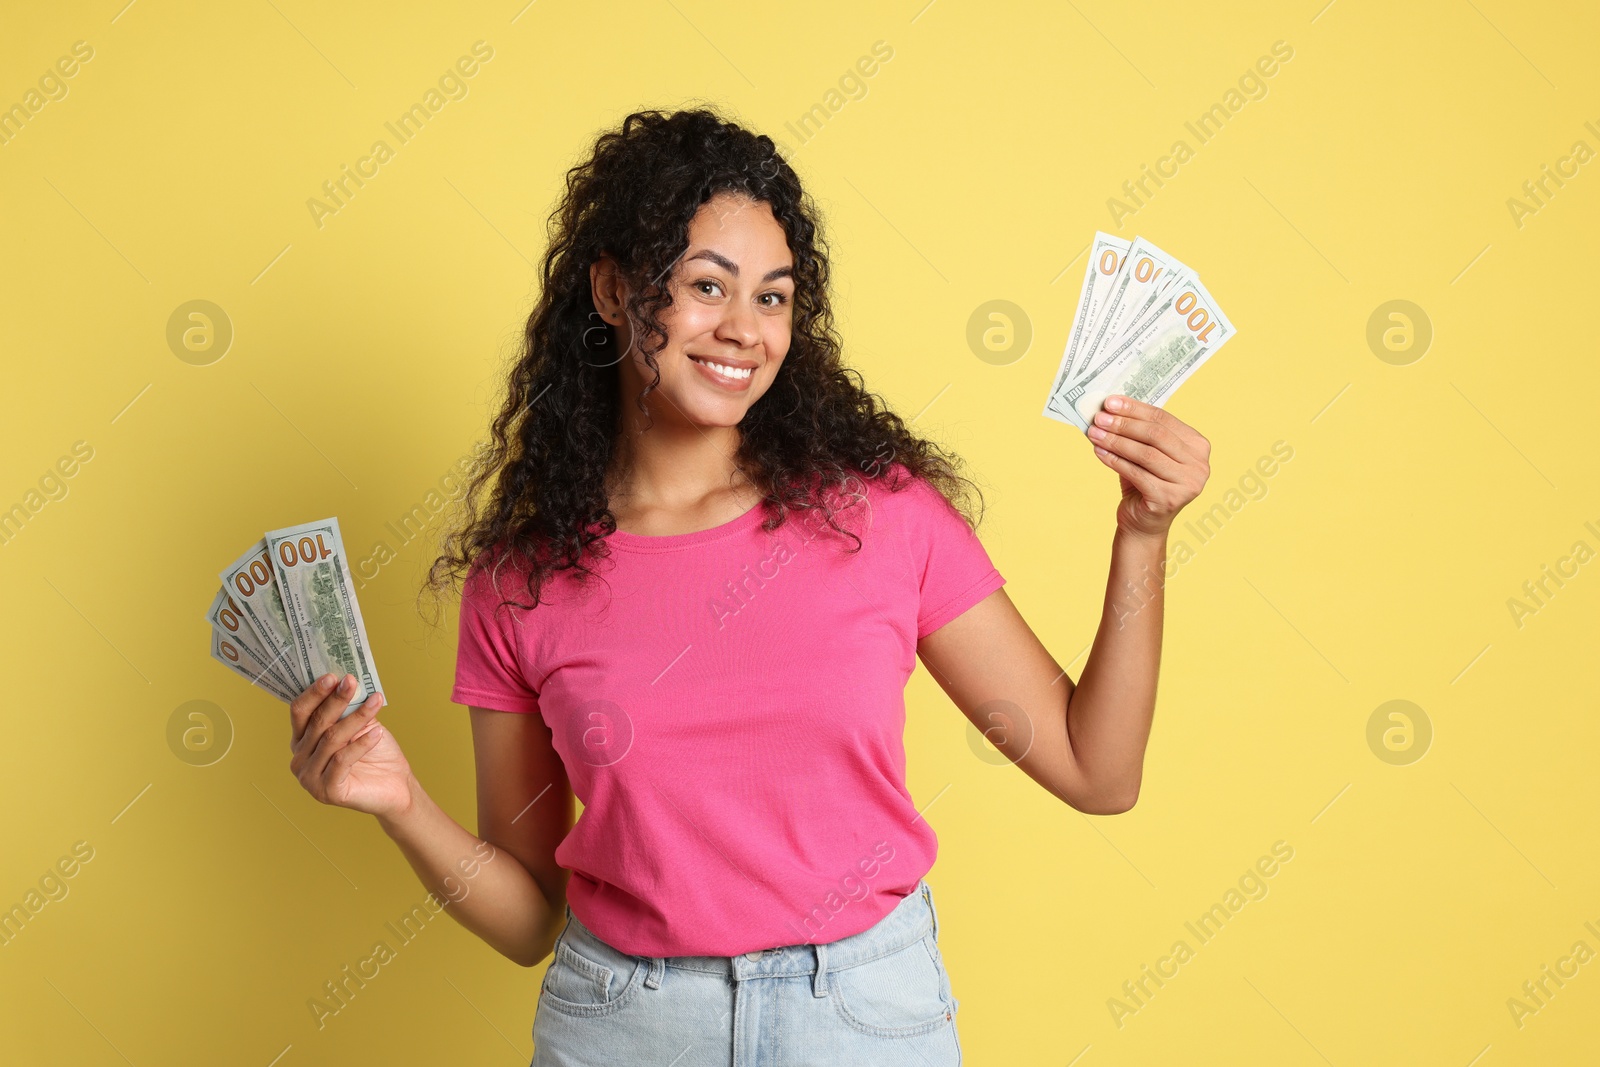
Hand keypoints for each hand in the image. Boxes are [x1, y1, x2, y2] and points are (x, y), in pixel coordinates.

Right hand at [289, 674, 413, 817]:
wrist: (395, 785)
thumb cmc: (375, 753)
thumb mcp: (360, 725)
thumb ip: (348, 709)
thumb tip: (346, 681)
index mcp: (302, 740)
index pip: (300, 711)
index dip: (315, 693)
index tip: (333, 676)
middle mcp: (299, 759)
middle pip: (316, 723)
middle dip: (336, 700)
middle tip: (352, 682)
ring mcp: (309, 777)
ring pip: (331, 739)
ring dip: (356, 718)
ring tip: (375, 702)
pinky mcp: (326, 791)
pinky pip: (341, 761)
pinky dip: (361, 745)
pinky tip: (378, 733)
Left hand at [1085, 395, 1209, 539]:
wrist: (1144, 523)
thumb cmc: (1144, 483)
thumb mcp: (1144, 453)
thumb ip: (1136, 432)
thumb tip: (1110, 408)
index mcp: (1198, 445)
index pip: (1163, 419)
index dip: (1135, 409)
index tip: (1110, 402)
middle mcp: (1199, 464)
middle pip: (1156, 435)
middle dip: (1123, 424)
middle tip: (1099, 417)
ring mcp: (1188, 483)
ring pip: (1146, 454)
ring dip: (1116, 441)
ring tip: (1094, 433)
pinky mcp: (1169, 499)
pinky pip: (1137, 473)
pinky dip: (1115, 461)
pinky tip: (1099, 453)